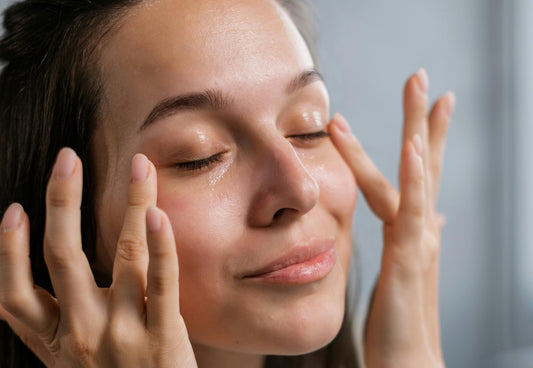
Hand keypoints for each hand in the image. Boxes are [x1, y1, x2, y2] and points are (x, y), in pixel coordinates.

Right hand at [0, 149, 196, 366]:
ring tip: (138, 166)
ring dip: (130, 204)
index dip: (8, 250)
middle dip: (62, 202)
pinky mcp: (162, 336)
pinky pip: (161, 282)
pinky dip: (160, 246)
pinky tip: (159, 213)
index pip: (14, 295)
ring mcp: (122, 333)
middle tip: (68, 158)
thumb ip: (54, 324)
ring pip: (121, 255)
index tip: (15, 210)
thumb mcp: (70, 363)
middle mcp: (79, 334)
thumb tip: (31, 279)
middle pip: (62, 258)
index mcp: (52, 343)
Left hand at [329, 69, 453, 367]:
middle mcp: (421, 229)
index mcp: (414, 228)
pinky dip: (413, 178)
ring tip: (422, 95)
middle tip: (422, 76)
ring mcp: (418, 242)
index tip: (433, 100)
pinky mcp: (408, 261)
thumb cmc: (403, 316)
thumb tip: (435, 216)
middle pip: (423, 164)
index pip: (422, 172)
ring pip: (418, 180)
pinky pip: (410, 212)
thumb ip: (416, 236)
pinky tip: (412, 148)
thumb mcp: (408, 267)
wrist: (407, 359)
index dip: (429, 134)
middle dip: (423, 119)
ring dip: (419, 135)